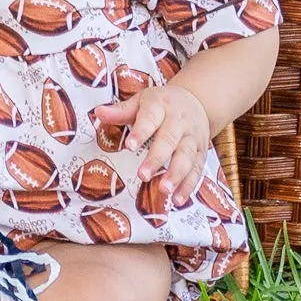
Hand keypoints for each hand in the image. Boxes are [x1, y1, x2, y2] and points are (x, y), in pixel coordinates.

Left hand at [91, 85, 211, 207]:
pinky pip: (197, 169)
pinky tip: (178, 199)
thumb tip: (98, 112)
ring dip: (176, 174)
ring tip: (164, 190)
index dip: (140, 132)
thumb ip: (121, 110)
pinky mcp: (201, 152)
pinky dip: (189, 185)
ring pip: (187, 156)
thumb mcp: (142, 101)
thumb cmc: (162, 104)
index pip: (150, 118)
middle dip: (157, 158)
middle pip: (169, 139)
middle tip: (142, 175)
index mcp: (161, 105)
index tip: (129, 146)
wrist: (196, 101)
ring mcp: (192, 137)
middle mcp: (179, 121)